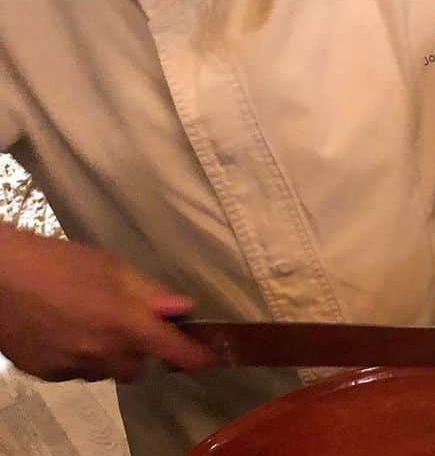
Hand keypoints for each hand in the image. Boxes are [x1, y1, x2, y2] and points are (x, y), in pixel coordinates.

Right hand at [0, 225, 218, 382]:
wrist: (0, 279)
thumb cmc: (58, 263)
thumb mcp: (112, 267)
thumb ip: (150, 292)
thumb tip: (183, 308)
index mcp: (123, 323)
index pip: (171, 350)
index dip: (194, 357)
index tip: (210, 359)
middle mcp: (101, 352)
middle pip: (139, 368)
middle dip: (144, 352)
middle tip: (135, 326)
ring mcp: (72, 367)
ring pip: (107, 372)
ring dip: (112, 355)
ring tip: (95, 322)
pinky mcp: (47, 373)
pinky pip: (78, 372)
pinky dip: (83, 357)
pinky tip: (70, 330)